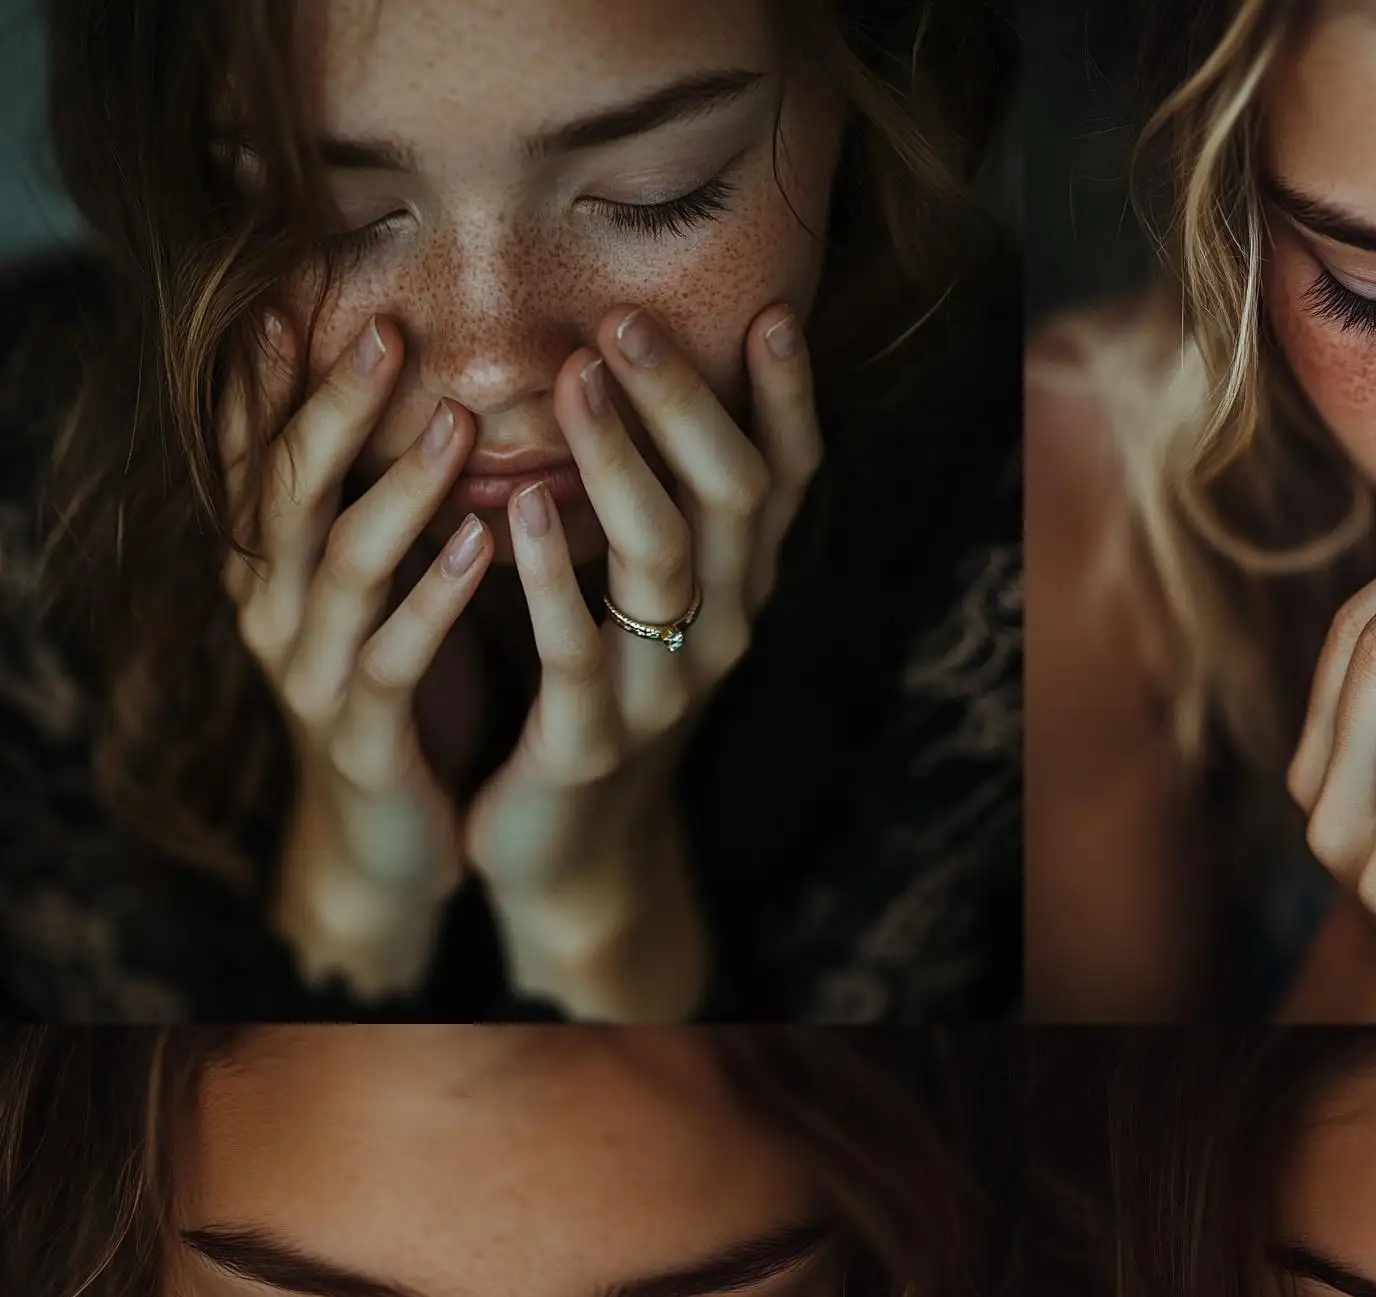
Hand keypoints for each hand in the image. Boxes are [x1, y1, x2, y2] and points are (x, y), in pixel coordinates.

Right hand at [222, 314, 493, 996]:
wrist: (392, 845)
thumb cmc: (402, 700)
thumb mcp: (379, 596)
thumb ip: (379, 509)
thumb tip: (422, 392)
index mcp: (270, 571)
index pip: (253, 455)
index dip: (267, 379)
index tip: (300, 293)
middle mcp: (272, 613)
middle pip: (287, 490)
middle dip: (334, 407)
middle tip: (386, 330)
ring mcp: (309, 676)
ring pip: (339, 566)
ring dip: (395, 490)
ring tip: (454, 426)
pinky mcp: (360, 736)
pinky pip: (393, 656)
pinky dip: (433, 596)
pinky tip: (478, 543)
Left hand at [464, 303, 821, 1018]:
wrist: (564, 847)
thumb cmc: (587, 687)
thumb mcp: (635, 589)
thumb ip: (648, 493)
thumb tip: (630, 351)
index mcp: (736, 589)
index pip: (787, 479)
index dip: (790, 400)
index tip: (773, 308)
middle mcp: (720, 631)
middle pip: (735, 498)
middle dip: (687, 401)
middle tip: (626, 318)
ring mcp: (662, 691)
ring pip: (667, 560)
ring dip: (623, 461)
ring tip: (575, 376)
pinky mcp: (589, 743)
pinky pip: (580, 650)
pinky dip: (551, 575)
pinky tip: (523, 508)